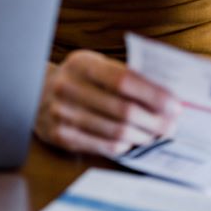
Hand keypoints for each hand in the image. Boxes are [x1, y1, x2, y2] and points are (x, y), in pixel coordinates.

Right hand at [35, 49, 180, 156]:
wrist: (35, 92)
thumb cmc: (78, 79)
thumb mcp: (95, 66)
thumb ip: (125, 76)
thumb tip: (166, 95)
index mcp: (81, 64)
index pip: (124, 80)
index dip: (153, 95)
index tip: (175, 105)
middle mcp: (67, 88)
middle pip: (123, 110)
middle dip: (155, 121)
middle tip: (171, 125)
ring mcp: (61, 113)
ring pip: (115, 132)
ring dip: (143, 136)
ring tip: (155, 134)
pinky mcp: (60, 136)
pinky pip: (103, 146)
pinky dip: (124, 146)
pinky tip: (132, 141)